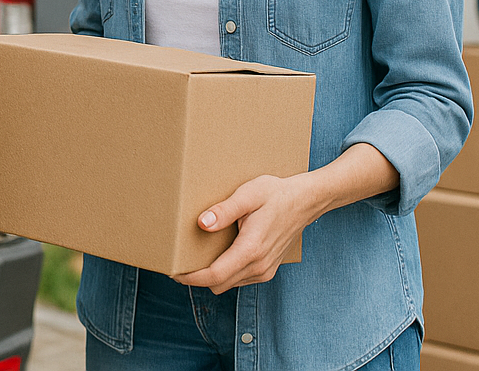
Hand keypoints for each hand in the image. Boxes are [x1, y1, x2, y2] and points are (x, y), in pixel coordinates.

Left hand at [172, 173, 322, 293]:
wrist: (306, 201)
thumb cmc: (275, 194)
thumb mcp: (248, 195)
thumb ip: (224, 210)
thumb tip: (202, 224)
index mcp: (251, 249)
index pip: (214, 276)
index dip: (190, 277)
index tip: (172, 271)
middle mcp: (259, 266)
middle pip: (218, 284)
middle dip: (196, 277)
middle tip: (178, 261)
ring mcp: (265, 270)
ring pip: (229, 283)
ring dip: (211, 276)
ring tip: (194, 257)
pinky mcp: (267, 269)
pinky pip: (239, 279)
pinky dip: (224, 273)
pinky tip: (217, 254)